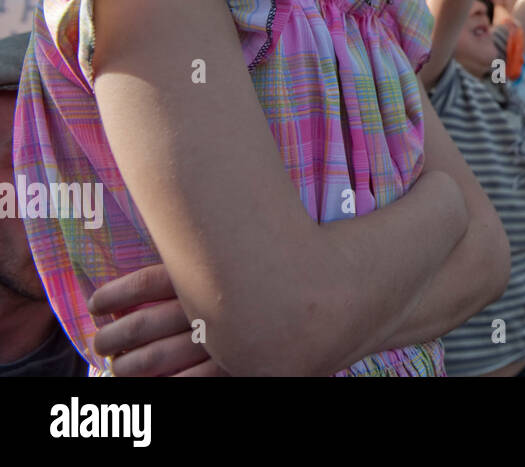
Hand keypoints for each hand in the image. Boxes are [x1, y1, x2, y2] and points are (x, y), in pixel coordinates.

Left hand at [88, 263, 226, 376]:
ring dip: (124, 367)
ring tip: (119, 366)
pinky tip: (148, 381)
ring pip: (149, 359)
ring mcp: (217, 342)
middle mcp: (207, 307)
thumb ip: (183, 273)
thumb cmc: (238, 294)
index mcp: (203, 278)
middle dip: (109, 338)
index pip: (144, 283)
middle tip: (103, 343)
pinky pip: (179, 383)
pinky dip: (154, 384)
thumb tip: (130, 286)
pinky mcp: (224, 368)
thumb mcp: (216, 272)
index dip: (112, 295)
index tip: (96, 305)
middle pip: (139, 325)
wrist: (296, 319)